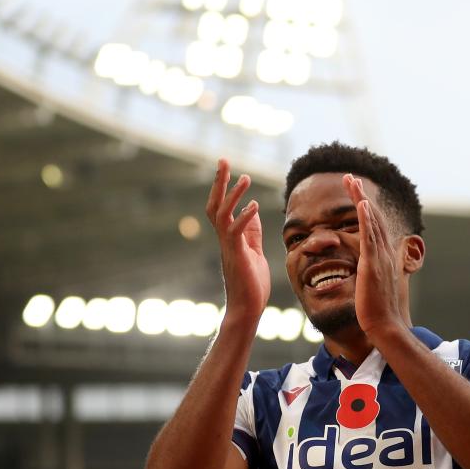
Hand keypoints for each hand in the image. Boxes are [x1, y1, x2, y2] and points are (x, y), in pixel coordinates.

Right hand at [206, 159, 270, 326]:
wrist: (247, 309)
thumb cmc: (251, 284)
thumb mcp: (254, 251)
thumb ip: (252, 231)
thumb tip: (252, 210)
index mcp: (229, 237)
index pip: (222, 207)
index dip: (223, 187)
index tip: (227, 167)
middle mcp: (225, 239)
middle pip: (215, 205)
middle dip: (219, 182)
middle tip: (223, 159)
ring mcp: (229, 247)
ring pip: (223, 215)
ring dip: (233, 195)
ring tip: (245, 177)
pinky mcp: (237, 255)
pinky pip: (237, 232)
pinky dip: (245, 218)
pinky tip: (254, 206)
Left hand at [343, 173, 405, 337]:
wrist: (385, 325)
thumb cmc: (377, 312)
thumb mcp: (373, 287)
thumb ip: (370, 275)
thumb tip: (366, 273)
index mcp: (382, 257)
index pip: (372, 226)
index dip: (364, 208)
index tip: (355, 193)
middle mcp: (384, 252)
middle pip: (372, 217)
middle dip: (360, 195)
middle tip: (350, 177)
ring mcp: (380, 257)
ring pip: (370, 221)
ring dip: (360, 198)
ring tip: (351, 181)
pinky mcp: (373, 264)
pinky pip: (369, 236)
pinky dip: (366, 218)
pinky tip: (361, 203)